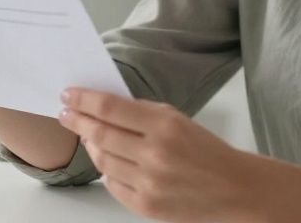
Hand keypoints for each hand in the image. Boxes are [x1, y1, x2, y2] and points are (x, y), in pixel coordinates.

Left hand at [58, 88, 261, 222]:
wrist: (235, 189)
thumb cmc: (207, 152)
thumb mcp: (178, 120)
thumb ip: (142, 112)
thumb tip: (103, 106)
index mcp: (165, 126)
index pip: (111, 108)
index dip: (84, 99)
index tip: (69, 94)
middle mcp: (154, 155)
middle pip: (100, 134)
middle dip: (77, 120)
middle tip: (65, 113)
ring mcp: (148, 183)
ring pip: (102, 160)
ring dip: (90, 145)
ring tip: (86, 135)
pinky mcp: (145, 206)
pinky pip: (112, 184)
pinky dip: (106, 170)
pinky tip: (106, 160)